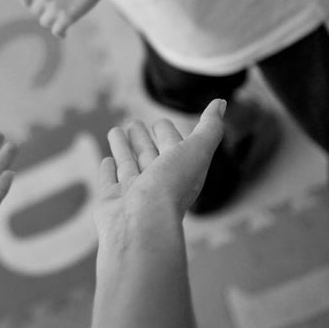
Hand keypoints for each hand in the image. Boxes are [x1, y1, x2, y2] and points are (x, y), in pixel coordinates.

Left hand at [19, 0, 113, 37]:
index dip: (29, 4)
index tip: (35, 7)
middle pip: (35, 11)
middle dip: (45, 12)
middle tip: (55, 13)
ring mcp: (54, 5)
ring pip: (45, 22)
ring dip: (53, 21)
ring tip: (62, 21)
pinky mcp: (66, 16)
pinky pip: (56, 31)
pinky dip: (60, 33)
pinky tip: (64, 33)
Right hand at [94, 99, 225, 238]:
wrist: (142, 225)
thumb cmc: (170, 188)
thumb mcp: (196, 151)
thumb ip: (209, 128)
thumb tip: (221, 102)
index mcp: (179, 172)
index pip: (173, 147)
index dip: (169, 133)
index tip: (161, 122)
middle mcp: (157, 183)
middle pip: (149, 155)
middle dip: (143, 139)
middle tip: (134, 123)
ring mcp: (133, 193)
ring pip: (128, 164)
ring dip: (123, 148)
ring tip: (116, 130)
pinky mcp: (112, 200)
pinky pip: (109, 181)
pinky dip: (107, 170)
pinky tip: (107, 160)